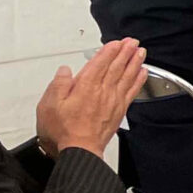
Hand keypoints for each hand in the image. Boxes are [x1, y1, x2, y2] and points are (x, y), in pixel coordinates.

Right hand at [37, 39, 146, 156]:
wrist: (80, 150)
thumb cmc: (64, 130)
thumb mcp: (49, 104)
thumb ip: (59, 84)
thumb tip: (65, 71)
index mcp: (85, 87)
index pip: (100, 63)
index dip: (109, 51)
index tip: (117, 42)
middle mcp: (102, 92)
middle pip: (116, 67)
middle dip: (125, 52)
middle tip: (132, 41)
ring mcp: (113, 101)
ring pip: (127, 77)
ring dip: (134, 62)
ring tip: (140, 52)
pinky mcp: (119, 111)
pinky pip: (132, 91)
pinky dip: (138, 80)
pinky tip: (143, 73)